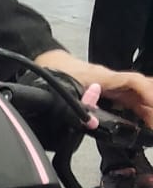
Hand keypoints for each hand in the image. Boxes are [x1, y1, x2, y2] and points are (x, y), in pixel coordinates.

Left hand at [35, 49, 152, 130]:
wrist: (45, 61)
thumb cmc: (54, 71)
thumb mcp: (62, 89)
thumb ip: (78, 105)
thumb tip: (93, 122)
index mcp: (103, 77)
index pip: (134, 82)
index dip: (148, 94)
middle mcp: (111, 80)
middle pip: (140, 90)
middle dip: (151, 106)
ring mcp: (110, 85)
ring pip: (136, 96)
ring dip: (147, 110)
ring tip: (152, 126)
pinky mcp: (107, 91)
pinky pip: (128, 100)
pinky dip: (139, 110)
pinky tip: (144, 121)